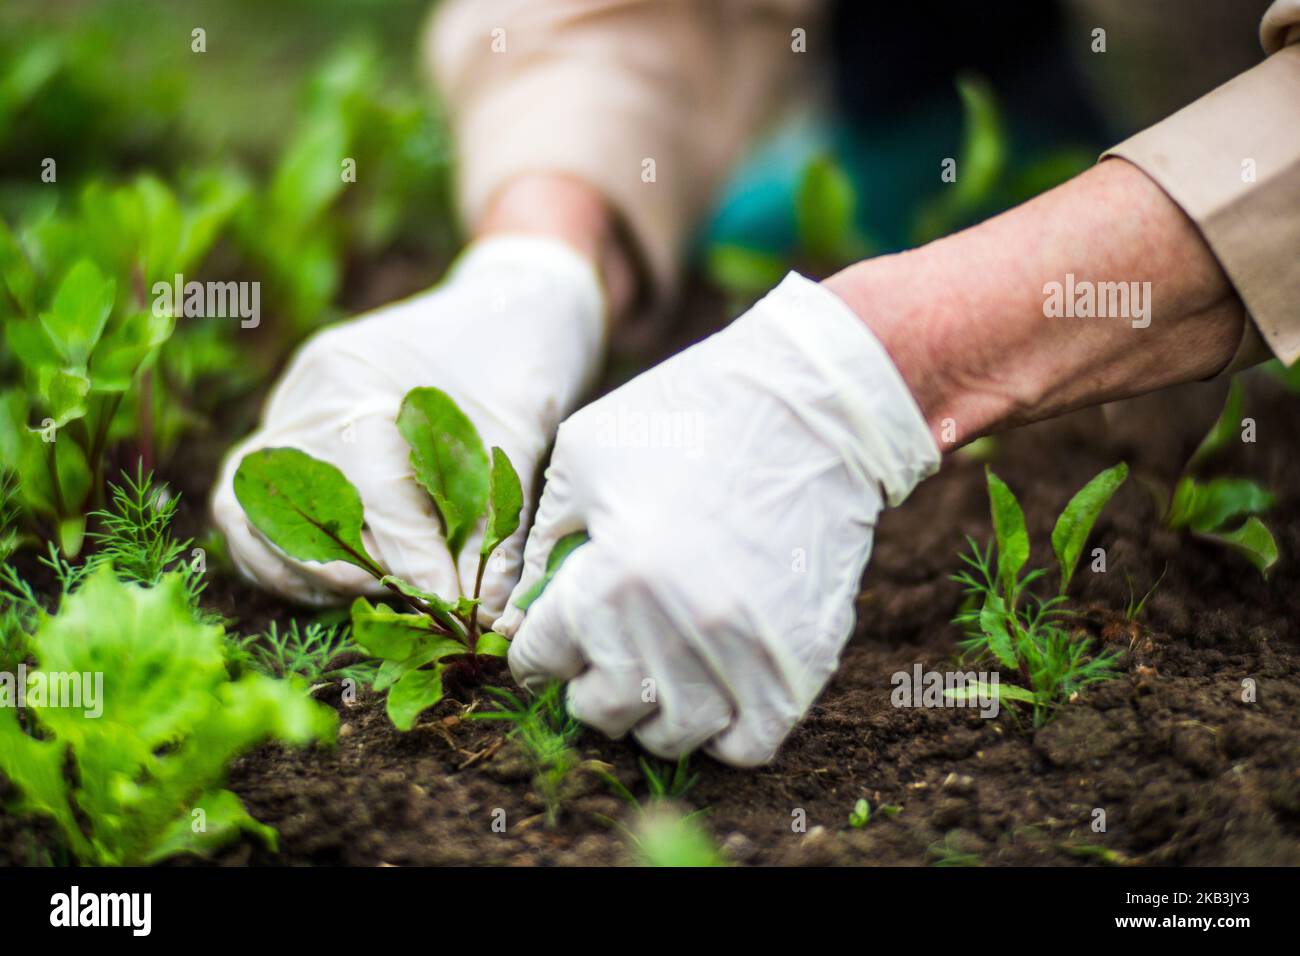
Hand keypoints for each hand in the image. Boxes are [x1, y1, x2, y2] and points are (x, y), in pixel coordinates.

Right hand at [211, 236, 605, 616]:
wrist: (507, 305)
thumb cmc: (519, 360)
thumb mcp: (520, 432)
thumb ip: (495, 520)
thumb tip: (481, 610)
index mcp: (360, 372)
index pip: (367, 482)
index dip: (409, 553)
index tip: (450, 600)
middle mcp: (308, 393)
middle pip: (290, 499)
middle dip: (352, 564)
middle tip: (417, 598)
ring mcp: (288, 413)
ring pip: (249, 511)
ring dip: (308, 568)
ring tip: (380, 590)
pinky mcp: (290, 439)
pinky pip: (250, 510)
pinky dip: (286, 556)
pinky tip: (347, 579)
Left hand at [496, 273, 938, 765]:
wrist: (815, 407)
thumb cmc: (691, 417)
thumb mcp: (586, 454)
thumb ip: (544, 540)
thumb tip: (523, 612)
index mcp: (611, 581)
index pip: (540, 662)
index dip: (534, 652)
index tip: (546, 644)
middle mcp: (673, 633)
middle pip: (601, 711)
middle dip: (588, 684)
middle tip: (601, 654)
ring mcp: (743, 657)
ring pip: (672, 737)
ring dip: (653, 711)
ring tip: (657, 671)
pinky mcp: (800, 665)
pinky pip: (748, 743)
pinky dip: (723, 729)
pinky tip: (715, 689)